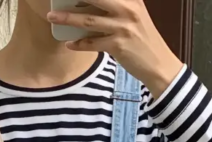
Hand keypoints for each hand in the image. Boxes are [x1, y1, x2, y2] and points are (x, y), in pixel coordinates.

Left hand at [47, 0, 183, 99]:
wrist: (159, 64)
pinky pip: (92, 43)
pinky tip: (69, 43)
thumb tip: (88, 4)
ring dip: (67, 19)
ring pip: (88, 20)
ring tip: (53, 17)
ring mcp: (123, 27)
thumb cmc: (143, 40)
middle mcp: (127, 8)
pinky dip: (79, 44)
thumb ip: (117, 6)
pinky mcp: (118, 45)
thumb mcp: (134, 15)